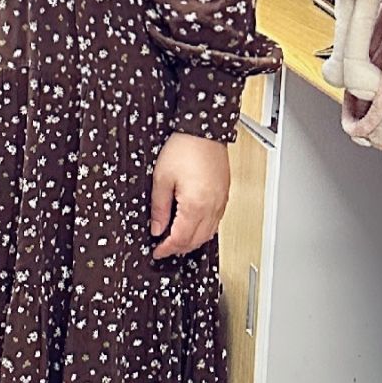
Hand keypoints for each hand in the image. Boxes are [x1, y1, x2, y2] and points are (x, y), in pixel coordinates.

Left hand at [150, 133, 230, 260]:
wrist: (204, 131)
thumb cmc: (184, 149)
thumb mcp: (161, 179)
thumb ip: (159, 208)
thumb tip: (156, 228)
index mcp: (195, 206)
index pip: (181, 239)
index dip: (166, 248)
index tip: (157, 251)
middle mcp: (212, 208)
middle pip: (196, 240)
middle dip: (179, 248)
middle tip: (164, 248)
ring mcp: (221, 203)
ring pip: (208, 234)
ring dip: (192, 241)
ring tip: (176, 240)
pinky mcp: (224, 196)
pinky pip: (216, 222)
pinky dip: (203, 230)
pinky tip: (193, 226)